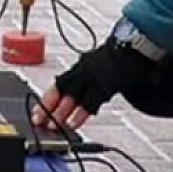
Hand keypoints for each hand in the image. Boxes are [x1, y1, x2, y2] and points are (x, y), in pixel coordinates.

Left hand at [31, 39, 155, 132]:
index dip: (46, 100)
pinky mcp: (108, 83)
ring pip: (74, 95)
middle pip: (62, 89)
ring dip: (63, 112)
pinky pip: (92, 100)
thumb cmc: (114, 60)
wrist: (134, 45)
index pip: (58, 85)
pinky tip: (74, 123)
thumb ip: (83, 83)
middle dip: (49, 107)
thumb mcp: (94, 68)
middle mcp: (84, 71)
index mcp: (80, 68)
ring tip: (55, 126)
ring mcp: (95, 76)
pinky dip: (82, 113)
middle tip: (39, 122)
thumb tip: (68, 102)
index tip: (37, 115)